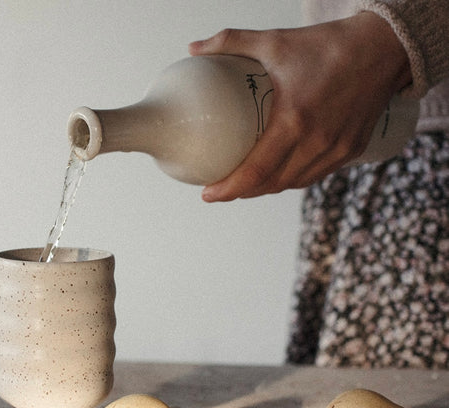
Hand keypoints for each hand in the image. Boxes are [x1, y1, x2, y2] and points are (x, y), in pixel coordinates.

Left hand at [189, 13, 410, 201]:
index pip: (255, 171)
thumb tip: (194, 49)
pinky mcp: (351, 152)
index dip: (229, 189)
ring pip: (292, 184)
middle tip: (221, 188)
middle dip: (241, 192)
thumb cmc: (329, 45)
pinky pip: (314, 176)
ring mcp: (336, 151)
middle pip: (271, 184)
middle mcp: (317, 142)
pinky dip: (292, 180)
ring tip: (244, 183)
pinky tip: (277, 175)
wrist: (384, 47)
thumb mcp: (274, 40)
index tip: (208, 194)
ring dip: (265, 189)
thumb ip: (231, 42)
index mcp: (295, 120)